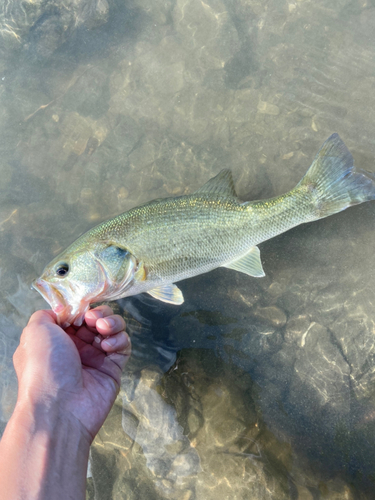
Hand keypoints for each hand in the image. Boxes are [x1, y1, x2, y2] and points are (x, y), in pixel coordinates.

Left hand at [13, 305, 130, 442]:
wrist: (58, 407)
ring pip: (112, 329)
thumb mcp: (35, 331)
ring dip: (111, 323)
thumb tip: (63, 311)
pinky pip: (123, 347)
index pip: (76, 315)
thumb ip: (47, 314)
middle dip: (99, 314)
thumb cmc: (43, 367)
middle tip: (93, 320)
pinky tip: (107, 346)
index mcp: (56, 339)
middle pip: (97, 319)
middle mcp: (76, 348)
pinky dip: (119, 340)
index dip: (82, 308)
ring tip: (103, 329)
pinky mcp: (113, 369)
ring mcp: (96, 358)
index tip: (82, 308)